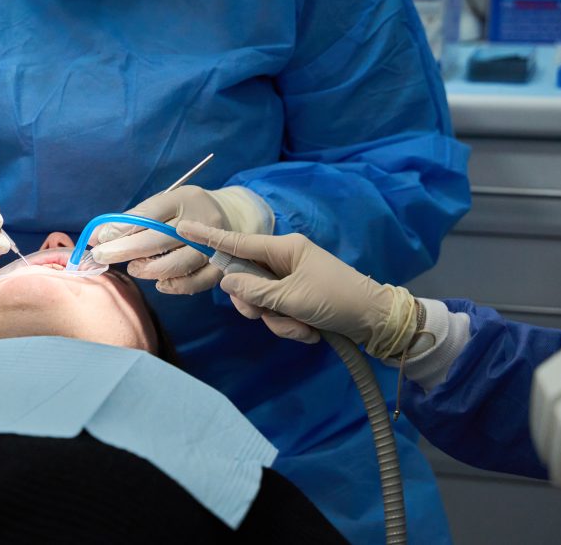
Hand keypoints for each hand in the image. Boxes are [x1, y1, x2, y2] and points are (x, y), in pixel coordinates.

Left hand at [89, 185, 271, 294]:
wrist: (234, 216)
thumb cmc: (188, 210)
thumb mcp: (165, 203)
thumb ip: (136, 217)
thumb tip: (98, 235)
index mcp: (184, 199)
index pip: (149, 214)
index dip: (121, 227)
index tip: (98, 238)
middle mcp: (201, 221)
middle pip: (160, 239)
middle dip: (125, 250)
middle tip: (102, 257)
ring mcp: (213, 246)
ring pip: (178, 264)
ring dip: (150, 269)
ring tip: (134, 268)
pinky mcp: (220, 267)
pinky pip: (196, 282)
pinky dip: (175, 285)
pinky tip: (159, 283)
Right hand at [176, 221, 417, 356]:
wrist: (376, 321)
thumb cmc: (336, 300)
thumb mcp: (292, 298)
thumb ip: (255, 291)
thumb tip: (226, 281)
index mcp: (284, 248)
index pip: (238, 242)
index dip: (209, 238)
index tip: (183, 227)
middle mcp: (284, 260)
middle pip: (246, 280)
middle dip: (256, 305)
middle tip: (268, 316)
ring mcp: (291, 280)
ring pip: (262, 301)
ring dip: (278, 321)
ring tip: (303, 329)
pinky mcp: (298, 298)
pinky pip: (278, 311)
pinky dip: (291, 325)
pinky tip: (311, 333)